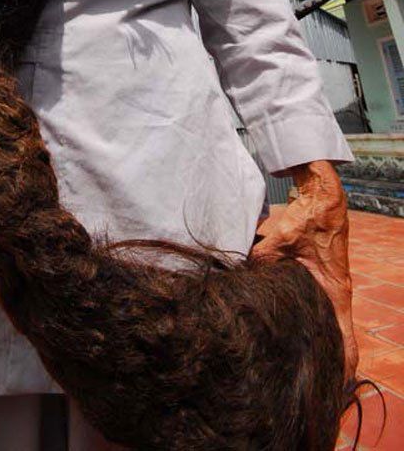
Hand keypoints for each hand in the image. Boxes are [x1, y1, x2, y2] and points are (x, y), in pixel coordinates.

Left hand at [250, 161, 358, 383]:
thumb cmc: (308, 217)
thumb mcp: (282, 239)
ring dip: (320, 342)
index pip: (345, 337)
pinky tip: (289, 327)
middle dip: (328, 362)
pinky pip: (317, 306)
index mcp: (334, 291)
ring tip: (300, 365)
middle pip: (337, 338)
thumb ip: (260, 259)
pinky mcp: (319, 277)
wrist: (321, 194)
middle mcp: (334, 293)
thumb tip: (236, 275)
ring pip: (327, 322)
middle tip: (314, 386)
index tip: (338, 389)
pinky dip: (310, 320)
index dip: (343, 365)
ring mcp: (328, 286)